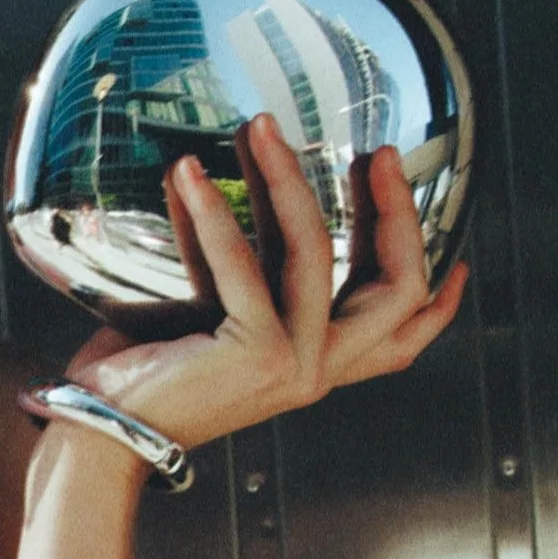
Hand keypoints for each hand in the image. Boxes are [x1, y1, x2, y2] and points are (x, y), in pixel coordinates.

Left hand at [51, 110, 466, 454]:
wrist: (98, 431)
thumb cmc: (142, 374)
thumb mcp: (208, 308)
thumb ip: (236, 260)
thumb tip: (226, 169)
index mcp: (315, 367)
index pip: (400, 339)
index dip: (441, 304)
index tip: (458, 261)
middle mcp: (317, 371)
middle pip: (395, 287)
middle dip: (394, 210)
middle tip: (376, 151)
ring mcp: (292, 365)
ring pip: (316, 252)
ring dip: (287, 179)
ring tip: (258, 128)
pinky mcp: (255, 352)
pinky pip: (242, 263)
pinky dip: (213, 212)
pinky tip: (189, 171)